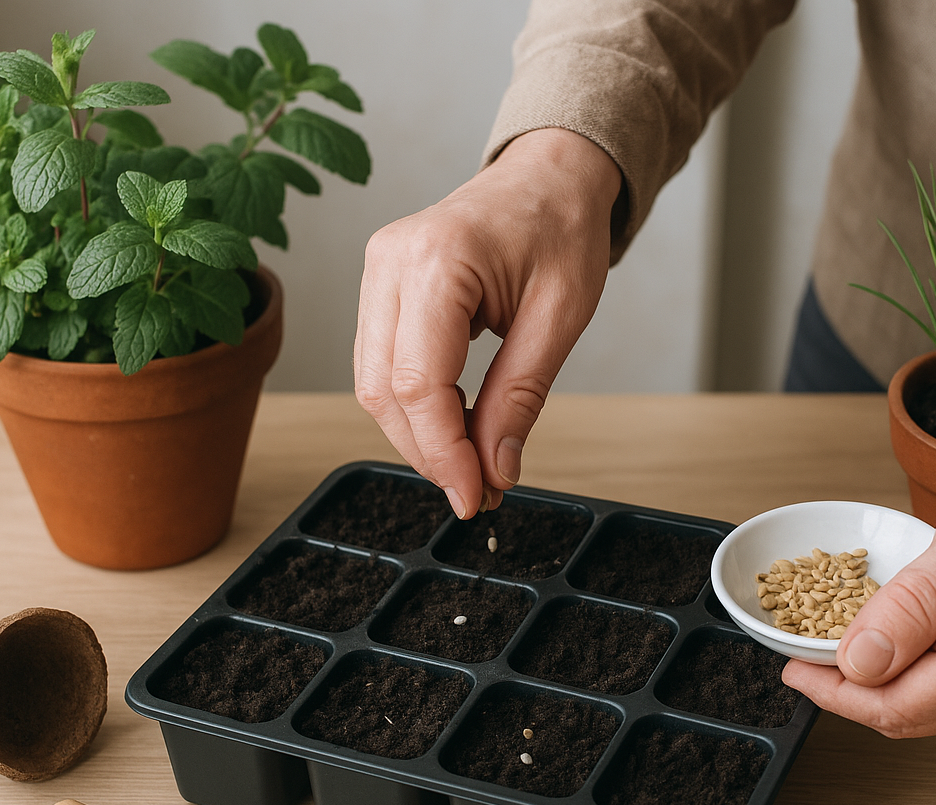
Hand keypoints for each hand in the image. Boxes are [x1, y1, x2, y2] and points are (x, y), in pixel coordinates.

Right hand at [354, 128, 620, 517]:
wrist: (549, 176)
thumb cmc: (562, 229)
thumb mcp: (560, 319)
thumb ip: (520, 397)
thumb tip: (496, 470)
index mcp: (437, 258)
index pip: (418, 382)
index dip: (443, 452)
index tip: (474, 497)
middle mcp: (390, 261)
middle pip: (383, 390)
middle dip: (428, 452)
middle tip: (478, 492)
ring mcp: (377, 271)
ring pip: (373, 384)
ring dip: (418, 435)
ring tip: (472, 464)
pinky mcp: (382, 287)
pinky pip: (381, 364)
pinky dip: (415, 407)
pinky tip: (455, 425)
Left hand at [783, 457, 935, 736]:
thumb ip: (917, 603)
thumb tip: (857, 661)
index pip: (896, 706)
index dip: (832, 692)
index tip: (792, 666)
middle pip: (907, 714)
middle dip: (845, 690)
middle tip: (801, 657)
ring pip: (926, 706)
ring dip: (872, 683)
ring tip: (829, 647)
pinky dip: (905, 671)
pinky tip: (881, 642)